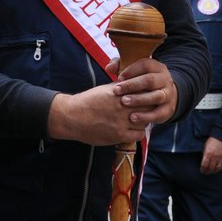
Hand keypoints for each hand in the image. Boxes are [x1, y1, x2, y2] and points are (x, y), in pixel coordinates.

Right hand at [45, 58, 178, 145]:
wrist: (72, 117)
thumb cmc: (88, 101)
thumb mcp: (106, 89)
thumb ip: (122, 88)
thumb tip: (135, 85)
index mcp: (120, 92)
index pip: (145, 91)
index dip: (149, 94)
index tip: (148, 96)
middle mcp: (122, 106)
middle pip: (148, 106)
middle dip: (149, 107)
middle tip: (147, 109)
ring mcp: (121, 121)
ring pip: (145, 121)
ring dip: (144, 120)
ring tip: (139, 119)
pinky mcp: (118, 135)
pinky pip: (138, 134)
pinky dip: (138, 132)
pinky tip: (133, 129)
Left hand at [112, 57, 178, 126]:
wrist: (165, 96)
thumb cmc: (142, 82)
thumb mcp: (133, 72)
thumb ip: (119, 66)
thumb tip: (109, 68)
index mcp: (157, 67)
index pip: (146, 64)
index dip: (131, 70)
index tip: (118, 78)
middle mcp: (165, 80)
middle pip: (150, 80)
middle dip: (132, 85)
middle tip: (117, 91)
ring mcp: (169, 95)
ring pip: (156, 96)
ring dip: (139, 100)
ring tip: (124, 103)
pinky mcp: (169, 109)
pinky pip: (159, 113)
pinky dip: (146, 116)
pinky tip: (133, 118)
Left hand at [200, 136, 221, 174]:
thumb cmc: (213, 140)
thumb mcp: (205, 146)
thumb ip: (205, 154)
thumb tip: (204, 161)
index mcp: (208, 154)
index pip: (204, 165)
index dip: (203, 170)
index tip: (202, 171)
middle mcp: (215, 157)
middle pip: (211, 168)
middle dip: (208, 172)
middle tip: (207, 172)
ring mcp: (221, 158)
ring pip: (218, 168)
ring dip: (215, 171)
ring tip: (213, 171)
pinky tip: (220, 168)